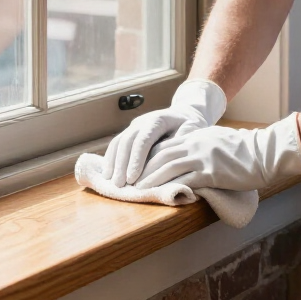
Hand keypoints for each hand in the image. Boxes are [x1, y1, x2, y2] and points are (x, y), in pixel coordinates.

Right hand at [102, 79, 226, 186]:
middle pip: (127, 141)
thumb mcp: (192, 131)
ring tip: (111, 182)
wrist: (184, 114)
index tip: (132, 178)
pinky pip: (116, 144)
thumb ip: (180, 145)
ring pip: (118, 142)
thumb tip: (169, 161)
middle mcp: (142, 121)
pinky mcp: (130, 132)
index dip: (136, 159)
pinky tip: (108, 174)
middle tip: (119, 185)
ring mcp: (134, 126)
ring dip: (113, 163)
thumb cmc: (190, 126)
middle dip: (121, 164)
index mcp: (158, 120)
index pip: (143, 140)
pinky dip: (111, 159)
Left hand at [135, 113, 300, 192]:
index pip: (163, 146)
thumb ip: (199, 146)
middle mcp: (194, 144)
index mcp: (195, 136)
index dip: (146, 159)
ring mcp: (202, 157)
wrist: (264, 153)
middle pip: (160, 156)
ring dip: (150, 180)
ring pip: (167, 167)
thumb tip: (185, 157)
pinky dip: (170, 187)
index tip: (134, 170)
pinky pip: (185, 180)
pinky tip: (161, 195)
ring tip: (137, 190)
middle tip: (127, 182)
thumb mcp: (216, 141)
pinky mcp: (210, 172)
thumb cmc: (244, 151)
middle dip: (141, 169)